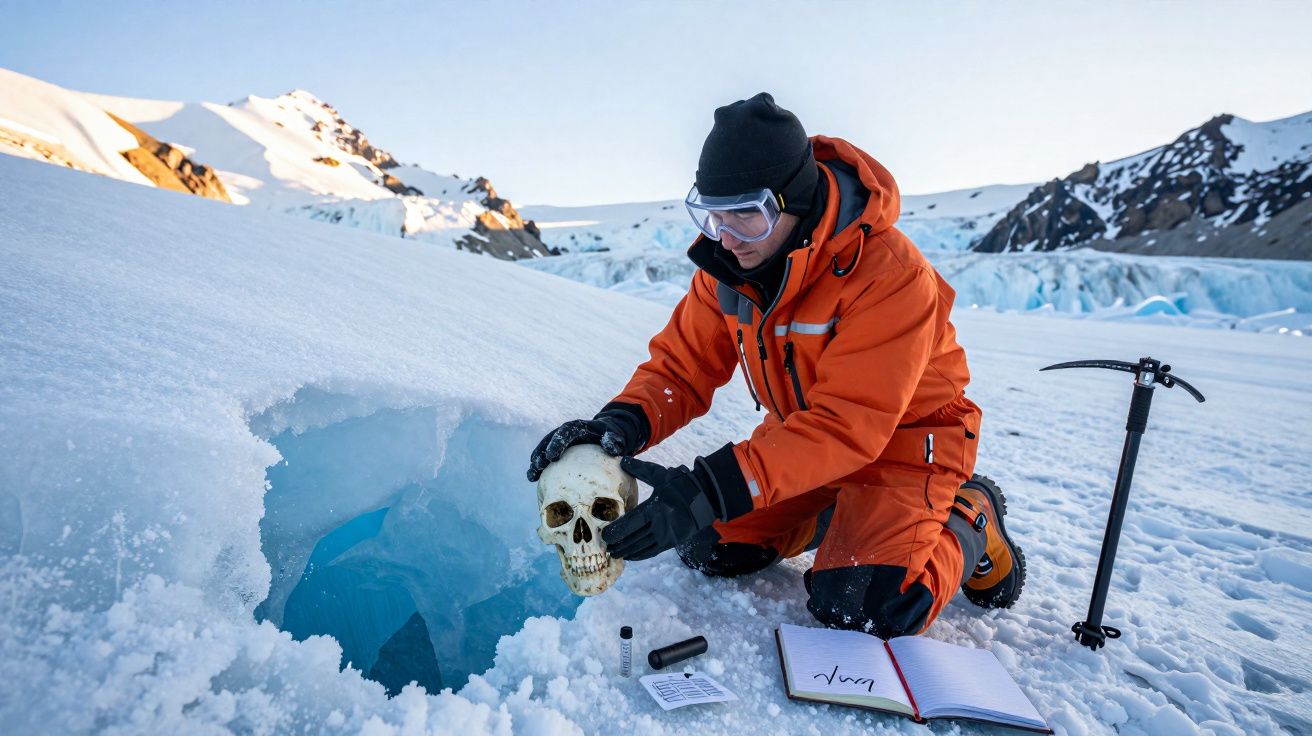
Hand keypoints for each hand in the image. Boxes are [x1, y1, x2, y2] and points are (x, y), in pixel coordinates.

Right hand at [526, 405, 646, 480]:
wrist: (607, 435)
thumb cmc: (612, 436)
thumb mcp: (615, 435)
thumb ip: (613, 439)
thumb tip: (612, 448)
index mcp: (578, 427)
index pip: (566, 432)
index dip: (557, 443)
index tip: (552, 456)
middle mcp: (565, 432)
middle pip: (549, 440)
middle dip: (542, 452)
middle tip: (538, 465)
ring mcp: (559, 441)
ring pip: (543, 449)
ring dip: (536, 461)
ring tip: (531, 475)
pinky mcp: (557, 450)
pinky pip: (545, 458)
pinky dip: (538, 466)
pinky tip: (533, 479)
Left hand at [601, 456, 719, 560]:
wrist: (706, 499)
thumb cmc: (681, 485)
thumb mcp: (661, 475)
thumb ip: (640, 469)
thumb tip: (622, 460)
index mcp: (655, 508)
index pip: (630, 523)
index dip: (616, 531)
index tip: (604, 534)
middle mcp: (660, 525)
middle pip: (633, 538)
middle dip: (618, 543)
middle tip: (605, 545)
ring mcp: (666, 535)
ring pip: (641, 547)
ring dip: (626, 552)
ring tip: (614, 552)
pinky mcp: (671, 542)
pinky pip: (651, 552)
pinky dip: (639, 555)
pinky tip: (629, 555)